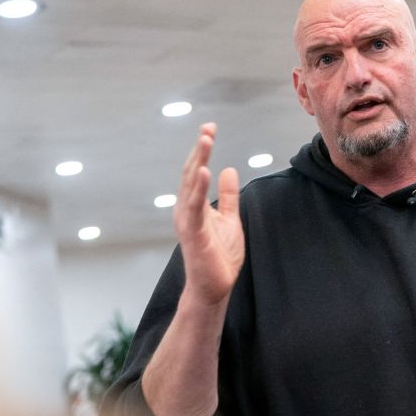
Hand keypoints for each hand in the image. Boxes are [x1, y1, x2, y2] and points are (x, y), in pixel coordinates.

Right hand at [174, 123, 243, 304]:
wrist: (214, 287)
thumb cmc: (219, 256)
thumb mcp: (229, 219)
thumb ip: (228, 196)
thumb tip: (229, 169)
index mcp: (193, 204)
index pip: (195, 170)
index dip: (202, 149)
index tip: (209, 128)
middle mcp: (185, 209)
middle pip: (190, 172)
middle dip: (199, 149)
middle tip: (208, 128)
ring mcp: (187, 220)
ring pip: (190, 185)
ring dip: (197, 161)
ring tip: (206, 140)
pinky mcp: (193, 233)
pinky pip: (195, 206)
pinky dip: (198, 187)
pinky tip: (204, 171)